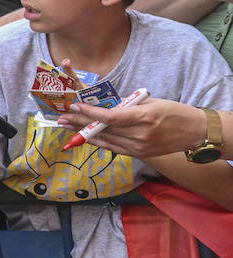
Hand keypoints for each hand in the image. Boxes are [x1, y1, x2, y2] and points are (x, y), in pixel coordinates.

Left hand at [56, 98, 210, 157]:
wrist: (196, 132)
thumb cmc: (175, 112)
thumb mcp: (152, 102)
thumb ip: (127, 105)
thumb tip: (103, 105)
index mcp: (144, 118)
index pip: (110, 117)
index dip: (90, 112)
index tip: (75, 105)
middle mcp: (140, 135)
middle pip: (103, 129)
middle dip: (80, 123)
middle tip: (62, 118)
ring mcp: (139, 147)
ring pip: (105, 140)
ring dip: (84, 133)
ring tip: (67, 127)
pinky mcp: (139, 155)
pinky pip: (113, 148)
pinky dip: (98, 142)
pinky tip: (85, 137)